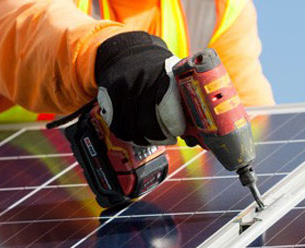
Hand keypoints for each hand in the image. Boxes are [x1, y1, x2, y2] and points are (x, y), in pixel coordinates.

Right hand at [95, 31, 185, 145]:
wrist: (126, 52)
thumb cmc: (157, 69)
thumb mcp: (175, 75)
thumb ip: (185, 99)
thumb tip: (197, 130)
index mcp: (163, 74)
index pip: (168, 108)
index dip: (175, 126)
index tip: (179, 131)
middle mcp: (141, 80)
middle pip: (148, 124)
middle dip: (161, 136)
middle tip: (169, 138)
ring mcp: (122, 90)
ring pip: (133, 129)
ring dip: (146, 138)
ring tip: (156, 137)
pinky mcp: (107, 97)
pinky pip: (119, 127)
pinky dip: (130, 135)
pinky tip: (140, 133)